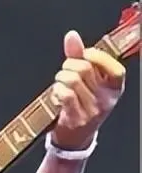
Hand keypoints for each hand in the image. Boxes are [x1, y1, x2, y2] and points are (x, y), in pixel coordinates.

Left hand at [49, 30, 125, 150]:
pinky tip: (57, 94)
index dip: (98, 57)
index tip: (85, 54)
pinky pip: (66, 95)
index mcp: (115, 88)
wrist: (76, 137)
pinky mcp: (78, 119)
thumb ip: (79, 56)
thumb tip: (72, 35)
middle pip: (85, 69)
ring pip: (73, 80)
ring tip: (60, 83)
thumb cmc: (82, 103)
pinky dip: (57, 90)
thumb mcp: (87, 80)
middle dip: (69, 65)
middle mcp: (107, 100)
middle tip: (65, 71)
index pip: (115, 69)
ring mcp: (93, 110)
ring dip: (61, 78)